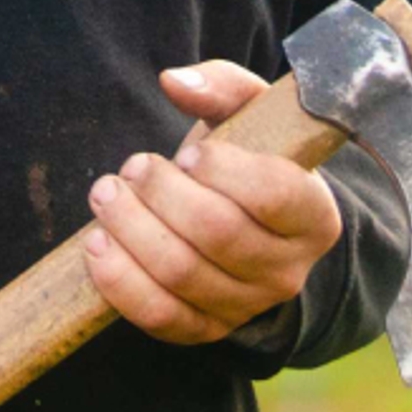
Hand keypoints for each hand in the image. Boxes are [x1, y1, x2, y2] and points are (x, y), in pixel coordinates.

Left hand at [86, 61, 346, 345]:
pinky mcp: (206, 330)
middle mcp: (289, 270)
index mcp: (314, 216)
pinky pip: (159, 316)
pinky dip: (119, 280)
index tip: (189, 152)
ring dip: (130, 228)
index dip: (224, 170)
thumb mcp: (250, 117)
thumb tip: (175, 81)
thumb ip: (222, 86)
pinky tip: (97, 244)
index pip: (275, 195)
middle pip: (218, 234)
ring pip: (181, 274)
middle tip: (134, 166)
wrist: (248, 227)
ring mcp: (248, 306)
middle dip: (161, 193)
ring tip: (106, 194)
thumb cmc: (248, 161)